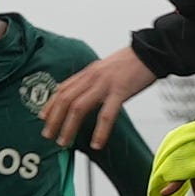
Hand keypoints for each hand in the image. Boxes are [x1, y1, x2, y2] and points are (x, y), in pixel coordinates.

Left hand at [42, 42, 159, 150]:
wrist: (152, 52)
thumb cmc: (131, 63)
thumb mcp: (106, 69)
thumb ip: (93, 81)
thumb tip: (84, 95)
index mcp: (89, 72)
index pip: (62, 89)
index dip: (50, 104)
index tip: (43, 118)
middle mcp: (92, 77)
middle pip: (65, 99)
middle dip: (54, 119)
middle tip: (49, 136)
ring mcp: (105, 84)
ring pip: (79, 107)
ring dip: (69, 127)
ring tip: (65, 142)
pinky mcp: (120, 91)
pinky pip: (106, 114)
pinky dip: (99, 131)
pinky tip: (96, 143)